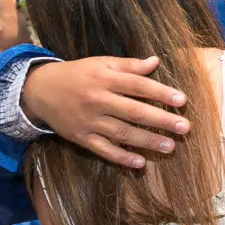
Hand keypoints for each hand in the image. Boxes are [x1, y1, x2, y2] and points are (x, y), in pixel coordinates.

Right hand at [22, 56, 189, 168]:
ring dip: (147, 141)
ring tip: (170, 146)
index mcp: (104, 79)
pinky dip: (122, 157)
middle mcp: (98, 100)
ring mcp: (89, 121)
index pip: (138, 86)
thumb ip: (129, 65)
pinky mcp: (82, 138)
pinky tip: (140, 163)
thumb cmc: (77, 74)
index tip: (181, 100)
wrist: (40, 90)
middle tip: (184, 128)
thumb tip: (155, 61)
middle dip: (161, 120)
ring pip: (122, 133)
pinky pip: (104, 150)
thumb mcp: (101, 64)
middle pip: (134, 112)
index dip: (160, 93)